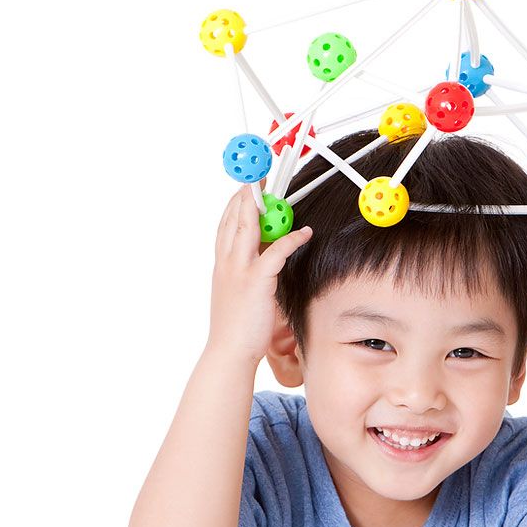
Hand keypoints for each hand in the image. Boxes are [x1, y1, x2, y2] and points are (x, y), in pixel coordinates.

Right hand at [207, 185, 312, 362]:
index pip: (225, 224)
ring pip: (249, 227)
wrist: (228, 351)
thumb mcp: (236, 292)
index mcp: (221, 264)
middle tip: (259, 175)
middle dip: (247, 193)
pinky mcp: (256, 281)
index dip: (235, 203)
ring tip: (276, 189)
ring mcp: (239, 270)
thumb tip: (264, 259)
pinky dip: (292, 239)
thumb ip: (246, 272)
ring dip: (263, 204)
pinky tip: (305, 232)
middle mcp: (227, 262)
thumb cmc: (236, 327)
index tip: (245, 188)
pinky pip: (276, 252)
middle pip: (235, 217)